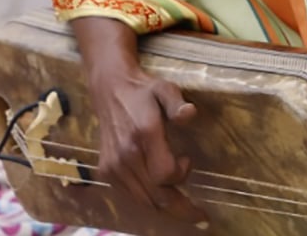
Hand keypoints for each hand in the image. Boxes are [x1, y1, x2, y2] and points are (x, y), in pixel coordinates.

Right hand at [70, 16, 206, 224]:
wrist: (110, 90)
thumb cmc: (143, 90)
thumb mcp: (165, 88)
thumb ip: (177, 103)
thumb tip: (189, 114)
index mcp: (143, 135)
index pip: (164, 174)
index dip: (181, 175)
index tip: (188, 161)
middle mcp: (126, 155)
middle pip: (155, 196)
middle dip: (180, 210)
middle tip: (200, 218)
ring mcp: (113, 166)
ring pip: (143, 201)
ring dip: (166, 207)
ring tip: (185, 209)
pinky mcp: (106, 171)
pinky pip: (131, 196)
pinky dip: (148, 201)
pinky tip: (162, 198)